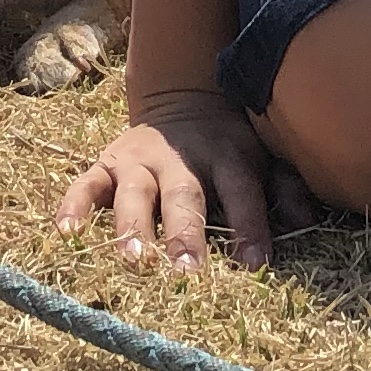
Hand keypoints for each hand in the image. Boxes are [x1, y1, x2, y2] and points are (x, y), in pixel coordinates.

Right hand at [57, 88, 319, 272]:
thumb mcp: (264, 155)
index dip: (249, 225)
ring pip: (134, 193)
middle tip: (186, 273)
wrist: (183, 97)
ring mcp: (139, 160)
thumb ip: (285, 186)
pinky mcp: (106, 163)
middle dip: (185, 234)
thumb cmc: (231, 143)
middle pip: (184, 196)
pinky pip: (85, 184)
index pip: (241, 191)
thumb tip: (304, 220)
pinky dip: (74, 205)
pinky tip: (66, 233)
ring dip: (132, 226)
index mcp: (227, 157)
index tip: (255, 265)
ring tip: (132, 260)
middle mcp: (181, 159)